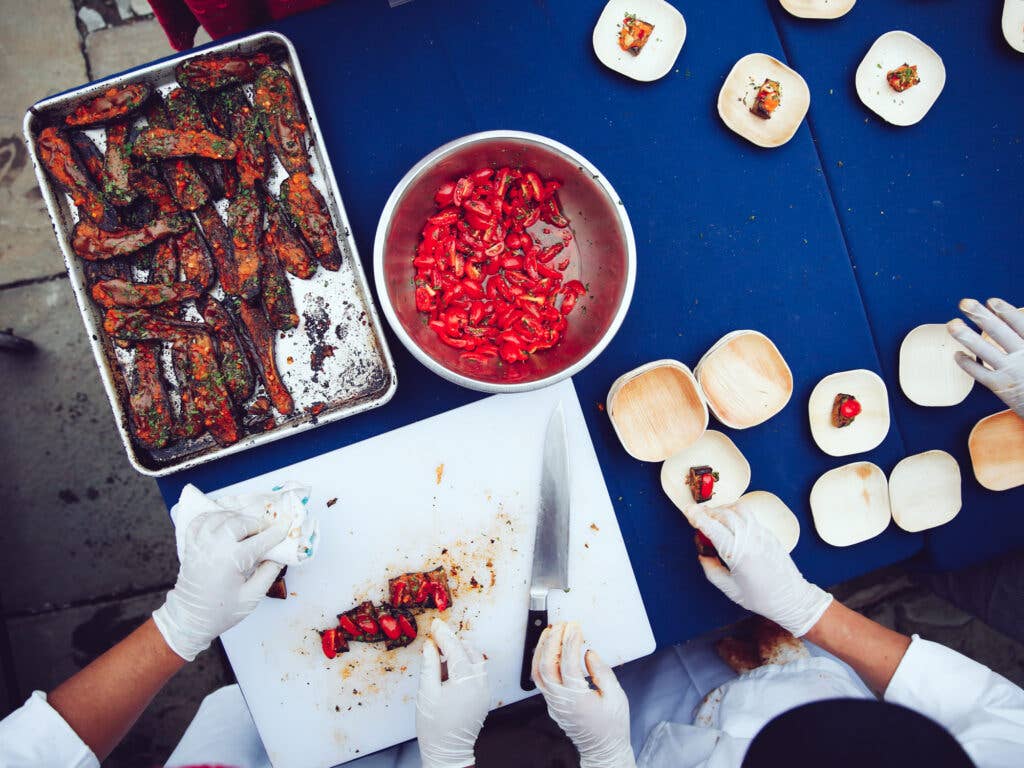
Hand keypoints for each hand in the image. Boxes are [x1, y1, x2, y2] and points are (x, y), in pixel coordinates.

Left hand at [153, 510, 287, 660]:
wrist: (188, 619)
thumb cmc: (221, 612)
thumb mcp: (252, 597)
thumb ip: (268, 573)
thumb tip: (279, 556)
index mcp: (231, 559)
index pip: (260, 540)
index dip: (276, 533)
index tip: (286, 527)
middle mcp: (214, 546)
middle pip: (240, 522)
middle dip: (257, 524)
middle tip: (267, 531)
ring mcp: (199, 543)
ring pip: (221, 517)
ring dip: (237, 518)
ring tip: (247, 527)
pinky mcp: (190, 545)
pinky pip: (200, 521)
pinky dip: (213, 517)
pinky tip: (223, 522)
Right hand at [417, 619, 489, 767]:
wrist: (447, 752)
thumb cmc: (434, 726)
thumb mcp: (426, 693)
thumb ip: (429, 665)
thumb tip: (430, 645)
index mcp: (466, 682)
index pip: (456, 649)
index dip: (444, 635)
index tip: (435, 625)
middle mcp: (480, 684)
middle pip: (470, 652)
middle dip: (454, 643)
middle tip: (435, 641)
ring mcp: (484, 691)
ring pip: (475, 661)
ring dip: (459, 654)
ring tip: (440, 660)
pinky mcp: (483, 697)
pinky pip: (476, 673)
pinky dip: (464, 666)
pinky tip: (448, 673)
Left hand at [532, 622, 634, 767]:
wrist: (603, 749)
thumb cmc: (612, 726)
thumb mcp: (616, 697)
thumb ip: (602, 672)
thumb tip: (589, 653)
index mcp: (578, 699)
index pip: (568, 663)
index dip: (570, 642)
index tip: (575, 626)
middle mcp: (561, 701)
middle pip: (547, 665)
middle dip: (553, 641)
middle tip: (562, 624)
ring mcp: (553, 703)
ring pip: (538, 672)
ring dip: (542, 649)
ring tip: (551, 631)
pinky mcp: (551, 703)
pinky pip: (539, 679)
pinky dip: (540, 660)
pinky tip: (547, 649)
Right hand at [686, 501, 831, 636]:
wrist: (792, 598)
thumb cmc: (761, 598)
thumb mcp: (730, 589)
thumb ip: (712, 571)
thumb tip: (703, 555)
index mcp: (739, 555)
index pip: (714, 528)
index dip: (699, 518)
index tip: (688, 511)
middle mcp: (751, 539)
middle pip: (724, 514)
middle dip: (707, 512)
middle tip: (696, 516)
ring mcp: (762, 534)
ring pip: (738, 509)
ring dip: (722, 509)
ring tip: (714, 517)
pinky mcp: (769, 533)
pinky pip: (749, 516)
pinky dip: (736, 513)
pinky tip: (730, 522)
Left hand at [947, 297, 1023, 417]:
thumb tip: (1009, 319)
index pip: (1020, 324)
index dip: (1005, 311)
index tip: (991, 301)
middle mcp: (1023, 357)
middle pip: (998, 333)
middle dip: (980, 316)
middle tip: (965, 303)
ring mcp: (1010, 372)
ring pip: (985, 351)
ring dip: (966, 336)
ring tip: (952, 324)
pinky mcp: (999, 386)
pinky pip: (979, 373)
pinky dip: (966, 363)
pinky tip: (957, 354)